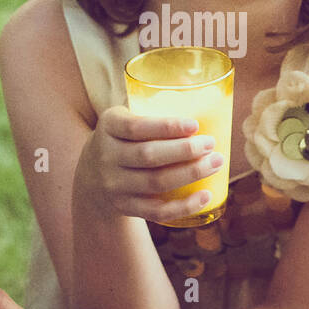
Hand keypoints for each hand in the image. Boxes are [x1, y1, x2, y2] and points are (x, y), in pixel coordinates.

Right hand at [78, 105, 225, 222]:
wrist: (92, 176)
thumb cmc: (123, 139)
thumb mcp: (124, 119)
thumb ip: (151, 110)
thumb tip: (207, 97)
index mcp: (109, 126)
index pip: (136, 127)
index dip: (166, 127)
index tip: (195, 125)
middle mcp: (107, 156)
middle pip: (148, 156)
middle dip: (184, 150)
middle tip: (211, 144)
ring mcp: (115, 185)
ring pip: (156, 182)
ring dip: (190, 173)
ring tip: (215, 163)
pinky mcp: (125, 207)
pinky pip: (156, 211)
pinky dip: (183, 206)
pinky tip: (205, 196)